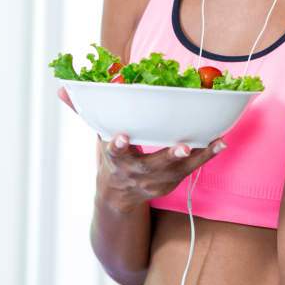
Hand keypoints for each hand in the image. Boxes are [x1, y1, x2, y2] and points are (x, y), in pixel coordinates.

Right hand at [57, 87, 226, 211]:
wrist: (118, 196)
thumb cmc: (111, 156)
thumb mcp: (96, 135)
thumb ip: (83, 111)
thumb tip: (63, 88)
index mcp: (116, 159)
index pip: (114, 152)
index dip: (118, 146)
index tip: (121, 138)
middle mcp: (137, 172)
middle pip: (153, 164)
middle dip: (167, 156)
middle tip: (180, 145)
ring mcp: (157, 179)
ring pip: (178, 168)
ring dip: (197, 156)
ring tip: (214, 142)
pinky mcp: (173, 181)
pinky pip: (192, 169)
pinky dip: (207, 155)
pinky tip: (221, 142)